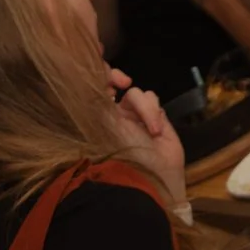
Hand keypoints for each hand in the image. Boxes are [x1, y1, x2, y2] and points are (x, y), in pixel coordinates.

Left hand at [108, 69, 186, 206]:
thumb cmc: (122, 152)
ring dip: (145, 109)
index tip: (103, 77)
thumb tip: (95, 74)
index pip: (93, 92)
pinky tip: (157, 131)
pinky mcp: (155, 117)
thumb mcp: (105, 123)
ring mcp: (135, 116)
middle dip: (118, 80)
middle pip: (114, 85)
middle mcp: (114, 116)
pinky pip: (153, 100)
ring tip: (151, 130)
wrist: (153, 175)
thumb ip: (98, 98)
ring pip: (138, 94)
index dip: (98, 78)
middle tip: (124, 82)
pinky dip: (155, 113)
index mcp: (95, 119)